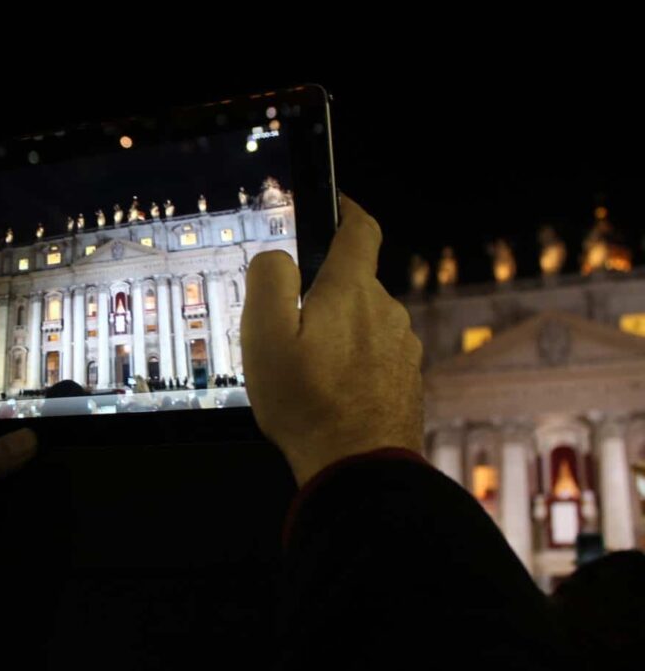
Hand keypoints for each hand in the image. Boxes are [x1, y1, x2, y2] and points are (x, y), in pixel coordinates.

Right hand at [241, 195, 422, 486]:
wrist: (358, 467)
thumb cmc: (307, 403)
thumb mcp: (265, 337)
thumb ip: (269, 281)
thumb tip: (279, 258)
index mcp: (352, 291)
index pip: (360, 230)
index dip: (345, 209)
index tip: (334, 204)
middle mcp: (387, 311)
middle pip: (354, 282)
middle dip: (324, 293)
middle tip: (288, 327)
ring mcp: (402, 346)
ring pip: (364, 321)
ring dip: (338, 332)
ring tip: (307, 369)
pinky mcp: (406, 378)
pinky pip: (375, 354)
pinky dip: (353, 361)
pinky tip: (331, 390)